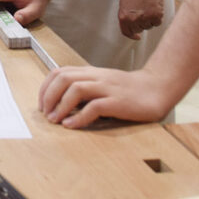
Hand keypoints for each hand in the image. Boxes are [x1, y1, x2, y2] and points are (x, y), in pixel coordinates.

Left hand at [39, 65, 176, 127]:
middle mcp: (97, 77)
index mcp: (90, 72)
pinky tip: (72, 125)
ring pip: (76, 89)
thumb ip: (85, 89)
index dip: (46, 87)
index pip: (60, 72)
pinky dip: (79, 117)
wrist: (157, 89)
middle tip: (45, 113)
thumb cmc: (128, 90)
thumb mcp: (102, 84)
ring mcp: (108, 88)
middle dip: (49, 96)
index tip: (41, 104)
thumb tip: (61, 104)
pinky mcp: (118, 102)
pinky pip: (95, 107)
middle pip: (64, 78)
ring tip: (55, 120)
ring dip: (61, 106)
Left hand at [117, 0, 164, 39]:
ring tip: (147, 8)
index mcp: (124, 17)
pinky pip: (157, 23)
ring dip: (148, 20)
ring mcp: (146, 19)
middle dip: (140, 24)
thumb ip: (126, 17)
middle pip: (138, 29)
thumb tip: (130, 26)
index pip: (127, 32)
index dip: (132, 35)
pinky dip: (156, 18)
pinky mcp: (156, 16)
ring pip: (148, 26)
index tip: (136, 36)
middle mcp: (134, 20)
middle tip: (142, 14)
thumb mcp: (123, 5)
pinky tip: (153, 9)